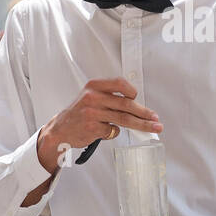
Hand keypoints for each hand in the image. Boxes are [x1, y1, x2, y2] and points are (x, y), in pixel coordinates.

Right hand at [38, 78, 163, 171]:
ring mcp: (92, 113)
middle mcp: (93, 97)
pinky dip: (115, 132)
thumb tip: (136, 105)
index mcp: (94, 86)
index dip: (132, 91)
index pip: (120, 83)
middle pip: (126, 104)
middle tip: (155, 119)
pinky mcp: (92, 128)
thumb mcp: (91, 96)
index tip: (138, 99)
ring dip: (141, 125)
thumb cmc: (79, 113)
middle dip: (144, 113)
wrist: (60, 130)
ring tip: (153, 128)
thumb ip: (110, 97)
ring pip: (124, 119)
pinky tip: (109, 131)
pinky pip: (113, 131)